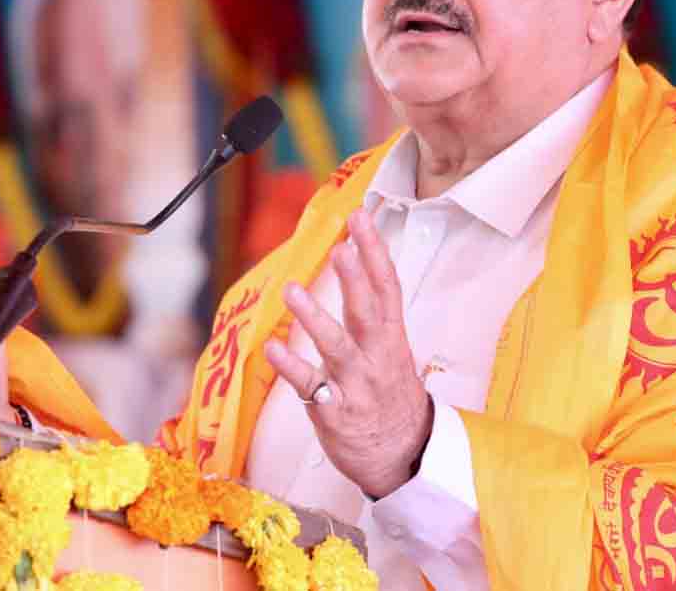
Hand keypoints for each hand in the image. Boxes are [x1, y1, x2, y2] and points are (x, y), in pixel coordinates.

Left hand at [264, 209, 431, 498]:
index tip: (362, 219)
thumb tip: (355, 267)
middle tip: (342, 246)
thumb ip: (373, 314)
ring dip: (314, 318)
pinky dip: (291, 366)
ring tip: (292, 290)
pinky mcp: (333, 412)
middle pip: (367, 312)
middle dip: (355, 278)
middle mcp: (376, 358)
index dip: (375, 252)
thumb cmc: (391, 399)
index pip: (387, 287)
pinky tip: (272, 346)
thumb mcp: (393, 352)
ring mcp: (355, 385)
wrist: (403, 457)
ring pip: (336, 347)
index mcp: (392, 339)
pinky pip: (310, 386)